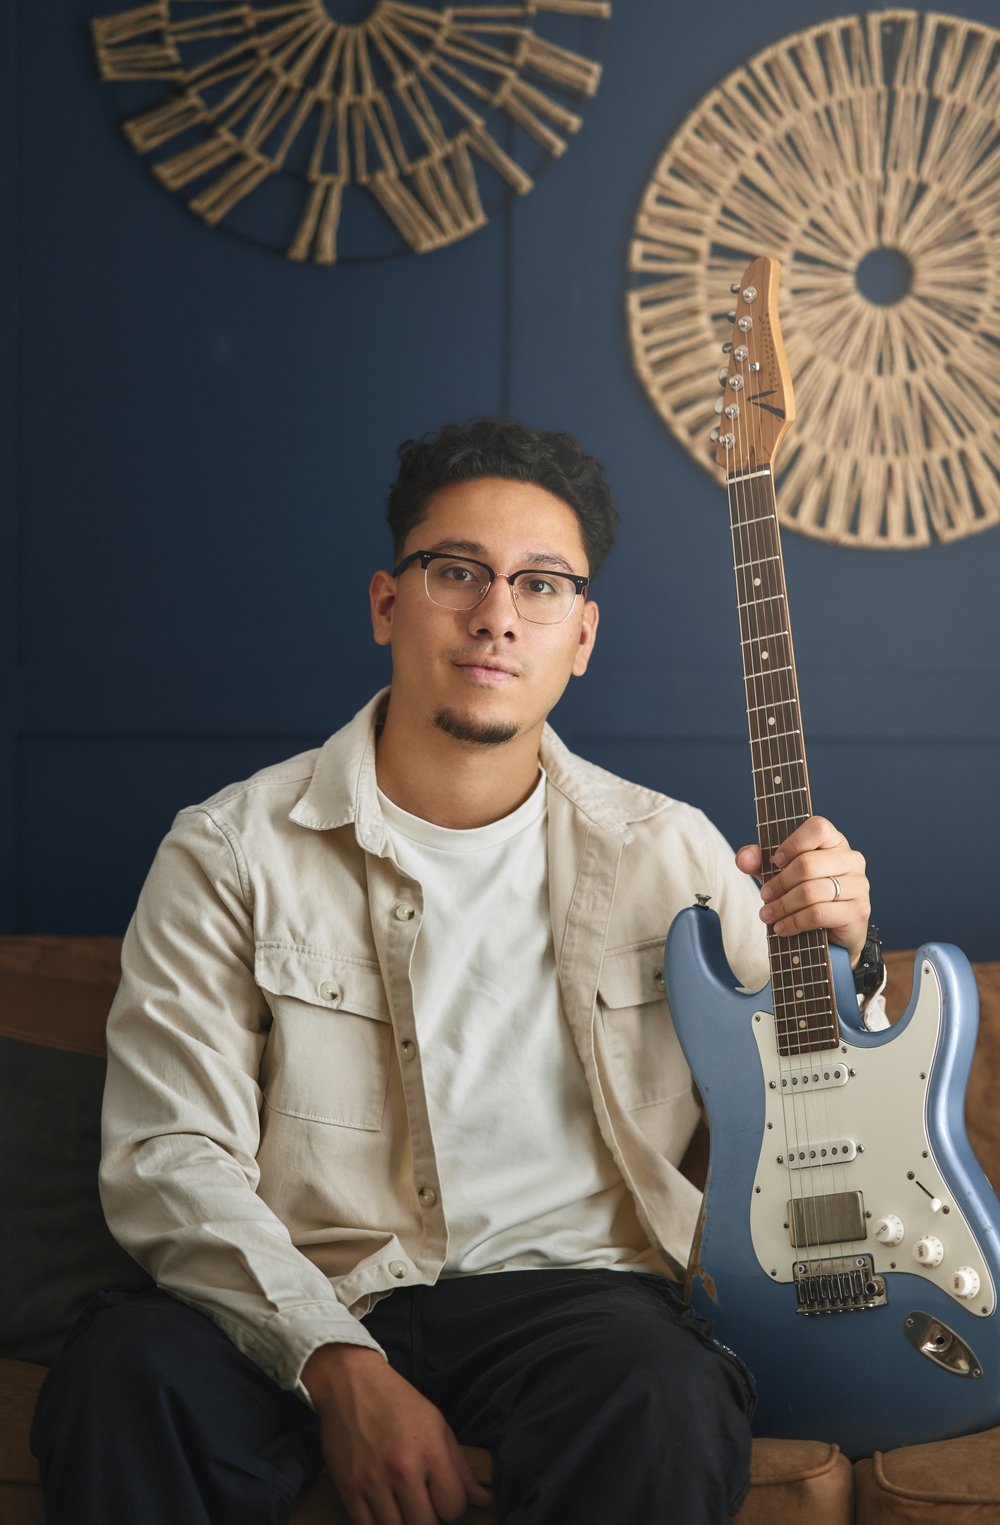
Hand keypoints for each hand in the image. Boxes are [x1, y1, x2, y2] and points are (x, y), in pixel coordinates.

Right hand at [301, 1344, 491, 1524]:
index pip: (453, 1507)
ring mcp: (372, 1481)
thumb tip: (483, 1500)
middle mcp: (403, 1469)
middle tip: (423, 1502)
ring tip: (403, 1504)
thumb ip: (460, 1466)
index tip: (443, 1496)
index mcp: (430, 1451)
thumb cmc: (398, 1401)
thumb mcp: (437, 1424)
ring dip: (404, 1522)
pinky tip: (383, 1508)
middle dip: (429, 1517)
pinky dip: (378, 1523)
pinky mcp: (347, 1487)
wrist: (350, 1383)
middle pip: (425, 1524)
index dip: (453, 1506)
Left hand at [735, 815, 870, 966]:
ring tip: (767, 915)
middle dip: (779, 882)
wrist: (832, 933)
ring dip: (782, 905)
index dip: (793, 842)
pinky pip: (818, 914)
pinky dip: (794, 922)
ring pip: (811, 891)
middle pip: (808, 863)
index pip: (818, 827)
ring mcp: (858, 886)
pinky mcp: (857, 912)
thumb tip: (744, 858)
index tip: (775, 861)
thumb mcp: (779, 874)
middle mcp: (851, 860)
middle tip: (764, 895)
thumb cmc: (806, 895)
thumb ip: (759, 861)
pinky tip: (781, 927)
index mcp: (835, 842)